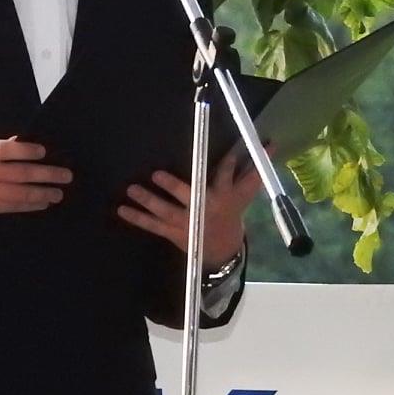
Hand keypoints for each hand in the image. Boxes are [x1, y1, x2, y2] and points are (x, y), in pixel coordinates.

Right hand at [0, 135, 72, 218]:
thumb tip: (25, 143)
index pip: (3, 150)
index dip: (25, 151)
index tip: (44, 152)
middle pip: (17, 173)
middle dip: (45, 175)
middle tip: (65, 176)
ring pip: (18, 193)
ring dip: (41, 193)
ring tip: (58, 193)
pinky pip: (12, 206)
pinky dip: (29, 204)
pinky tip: (43, 202)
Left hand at [116, 141, 271, 259]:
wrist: (223, 251)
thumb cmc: (231, 213)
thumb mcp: (244, 193)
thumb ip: (254, 168)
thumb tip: (272, 143)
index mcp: (224, 197)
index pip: (226, 175)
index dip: (227, 162)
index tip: (222, 150)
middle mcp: (205, 209)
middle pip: (190, 197)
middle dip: (174, 187)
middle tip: (157, 174)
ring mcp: (187, 222)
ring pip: (166, 210)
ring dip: (148, 199)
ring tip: (132, 188)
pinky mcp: (173, 232)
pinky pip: (152, 225)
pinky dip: (136, 217)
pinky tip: (121, 208)